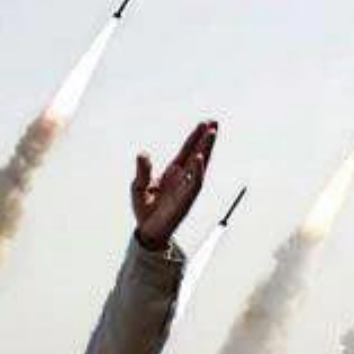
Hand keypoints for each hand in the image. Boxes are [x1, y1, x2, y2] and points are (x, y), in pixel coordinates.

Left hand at [132, 120, 217, 249]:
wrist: (147, 231)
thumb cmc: (145, 209)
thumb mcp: (139, 186)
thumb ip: (142, 171)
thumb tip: (142, 153)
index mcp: (172, 173)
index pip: (186, 151)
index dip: (194, 137)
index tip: (205, 123)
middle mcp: (182, 178)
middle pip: (197, 154)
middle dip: (206, 139)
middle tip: (215, 122)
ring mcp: (185, 188)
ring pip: (200, 165)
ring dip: (206, 149)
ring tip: (212, 133)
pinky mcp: (185, 200)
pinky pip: (194, 183)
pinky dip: (198, 170)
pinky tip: (200, 157)